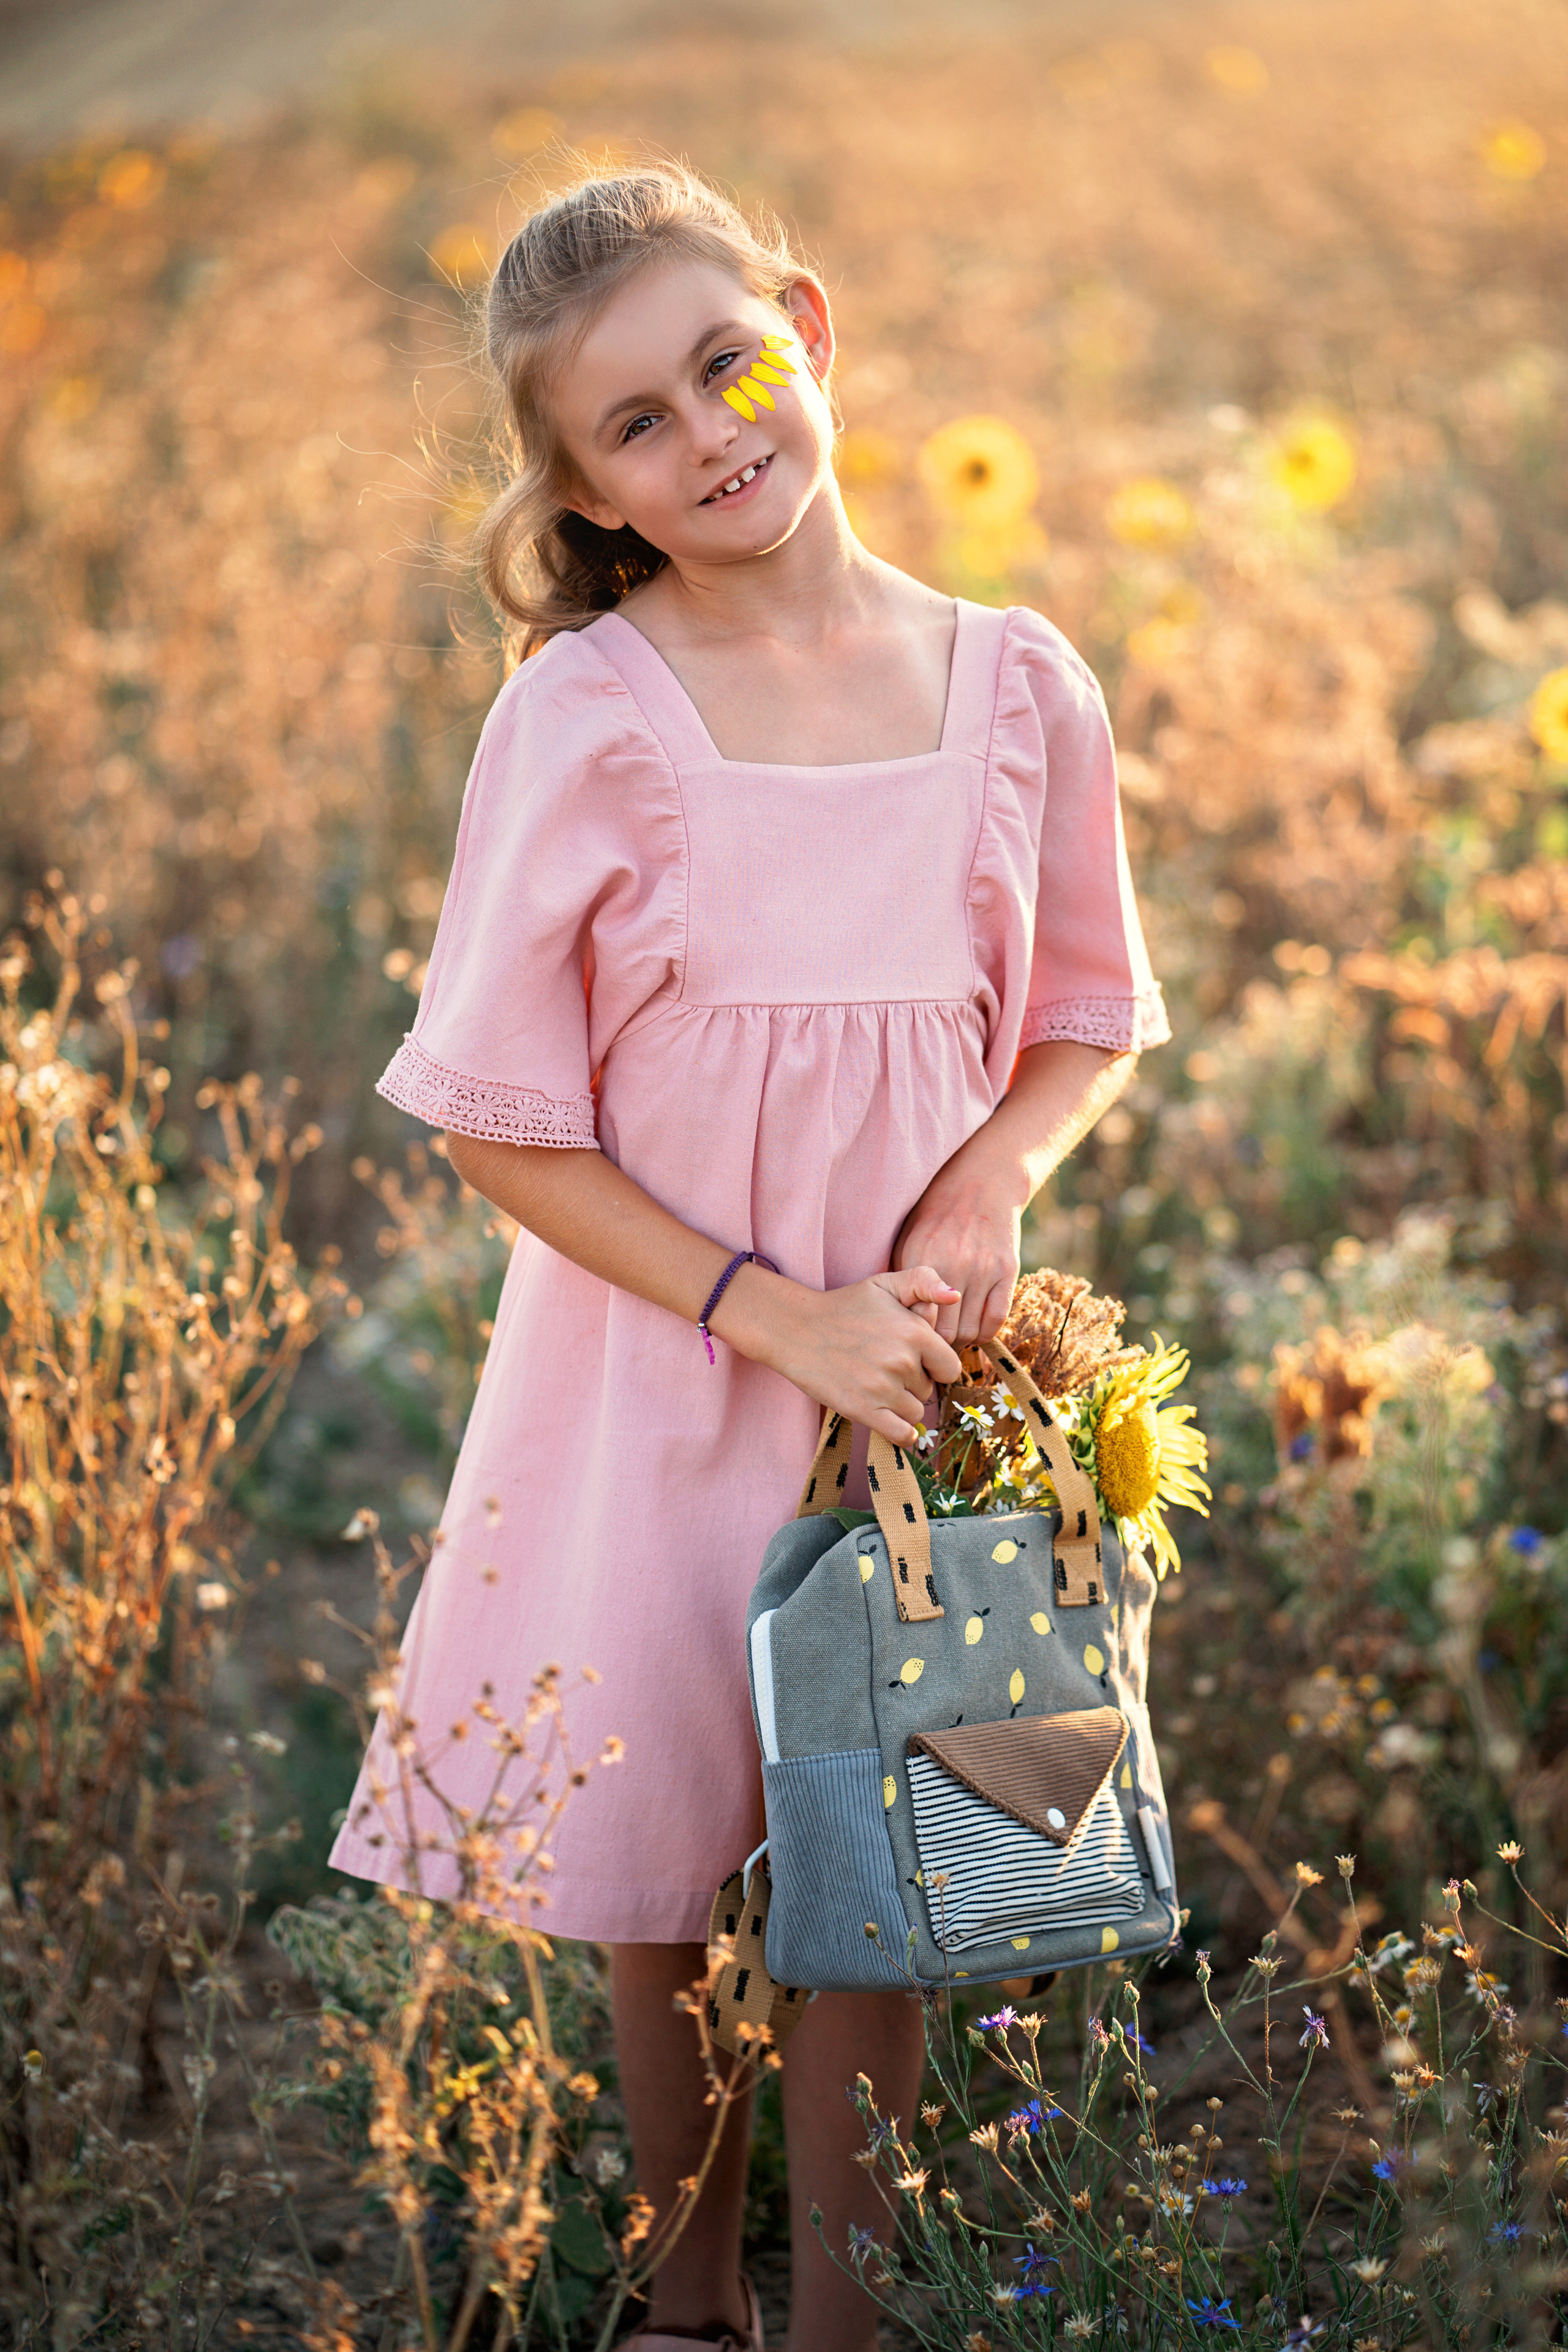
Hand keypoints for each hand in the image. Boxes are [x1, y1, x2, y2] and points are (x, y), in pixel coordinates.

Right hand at [713, 1264, 962, 1445]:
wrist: (796, 1329)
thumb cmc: (845, 1307)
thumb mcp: (885, 1283)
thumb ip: (924, 1282)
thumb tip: (955, 1296)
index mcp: (914, 1332)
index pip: (949, 1367)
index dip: (934, 1365)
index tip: (916, 1359)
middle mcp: (902, 1362)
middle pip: (929, 1390)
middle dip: (914, 1382)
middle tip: (885, 1366)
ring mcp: (882, 1389)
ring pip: (915, 1412)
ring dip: (902, 1404)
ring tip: (877, 1385)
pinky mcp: (863, 1410)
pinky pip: (902, 1435)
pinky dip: (903, 1434)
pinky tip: (893, 1422)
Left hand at [894, 1168, 1022, 1347]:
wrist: (981, 1182)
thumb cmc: (936, 1214)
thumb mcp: (907, 1239)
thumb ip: (901, 1277)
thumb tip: (892, 1319)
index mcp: (921, 1260)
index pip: (916, 1321)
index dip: (914, 1338)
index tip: (913, 1341)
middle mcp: (953, 1265)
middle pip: (944, 1333)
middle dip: (937, 1347)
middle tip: (933, 1350)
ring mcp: (983, 1269)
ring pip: (971, 1331)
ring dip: (962, 1343)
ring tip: (953, 1341)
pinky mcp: (1007, 1270)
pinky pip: (996, 1319)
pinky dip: (985, 1334)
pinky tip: (975, 1330)